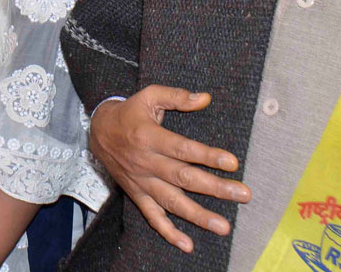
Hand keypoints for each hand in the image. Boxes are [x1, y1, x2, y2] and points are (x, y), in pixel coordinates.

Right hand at [91, 87, 250, 252]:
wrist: (98, 132)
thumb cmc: (129, 112)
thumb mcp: (148, 96)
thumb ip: (176, 97)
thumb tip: (204, 99)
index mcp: (149, 137)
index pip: (182, 149)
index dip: (207, 156)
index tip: (232, 163)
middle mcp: (146, 162)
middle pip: (183, 178)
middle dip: (215, 188)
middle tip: (243, 194)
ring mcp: (141, 182)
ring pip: (172, 202)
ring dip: (198, 216)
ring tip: (223, 226)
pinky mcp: (137, 194)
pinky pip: (152, 217)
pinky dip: (168, 232)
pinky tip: (188, 244)